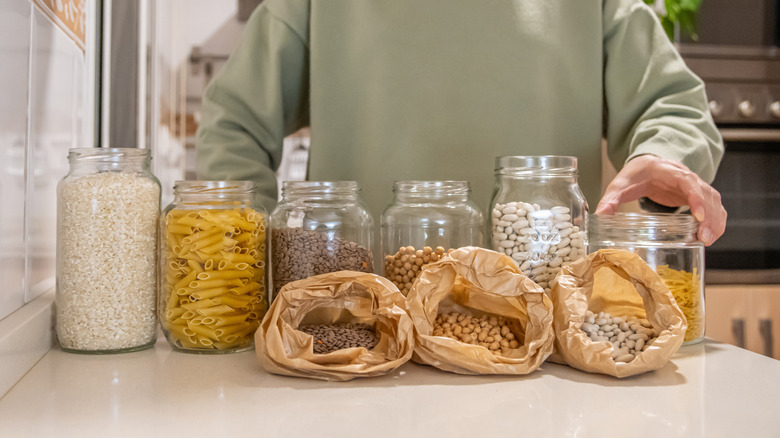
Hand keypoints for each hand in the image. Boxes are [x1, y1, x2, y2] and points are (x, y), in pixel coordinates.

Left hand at [595, 155, 726, 245]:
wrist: (647, 166)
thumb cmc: (636, 174)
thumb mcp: (621, 184)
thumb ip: (611, 199)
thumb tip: (599, 215)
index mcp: (669, 171)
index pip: (689, 182)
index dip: (696, 198)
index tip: (698, 216)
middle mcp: (687, 177)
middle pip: (706, 194)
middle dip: (708, 217)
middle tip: (703, 238)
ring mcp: (696, 187)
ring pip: (714, 202)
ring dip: (715, 221)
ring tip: (707, 241)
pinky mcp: (698, 197)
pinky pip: (713, 208)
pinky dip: (715, 222)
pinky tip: (710, 238)